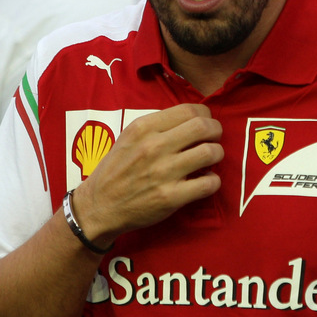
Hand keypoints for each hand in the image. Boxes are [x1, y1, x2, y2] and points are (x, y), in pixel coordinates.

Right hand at [71, 104, 223, 245]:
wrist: (99, 206)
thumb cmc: (116, 170)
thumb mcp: (129, 137)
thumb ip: (157, 125)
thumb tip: (192, 119)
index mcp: (144, 128)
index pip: (189, 109)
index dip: (205, 115)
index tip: (204, 123)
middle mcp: (154, 146)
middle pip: (204, 127)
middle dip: (216, 131)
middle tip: (213, 139)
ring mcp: (163, 172)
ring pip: (211, 152)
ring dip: (217, 154)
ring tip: (210, 160)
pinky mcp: (171, 197)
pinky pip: (208, 183)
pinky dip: (213, 181)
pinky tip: (205, 180)